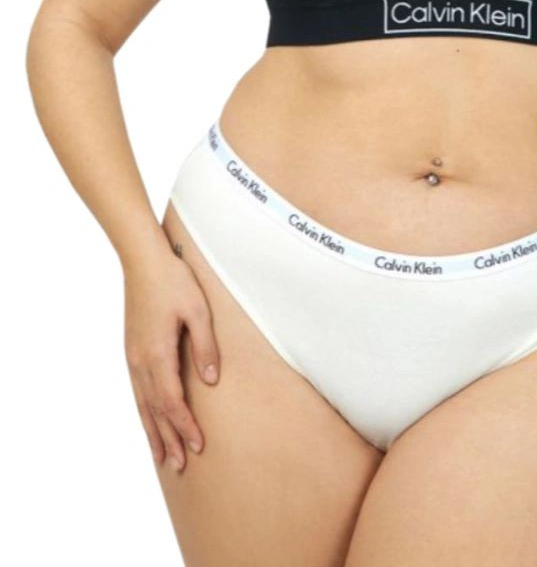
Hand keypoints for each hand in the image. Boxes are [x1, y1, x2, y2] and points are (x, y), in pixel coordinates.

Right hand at [123, 244, 219, 471]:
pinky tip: (150, 421)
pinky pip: (138, 391)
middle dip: (170, 439)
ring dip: (154, 431)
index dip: (185, 426)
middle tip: (181, 466)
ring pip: (142, 405)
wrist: (143, 261)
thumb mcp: (199, 311)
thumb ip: (205, 348)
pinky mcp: (132, 351)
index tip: (198, 446)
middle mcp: (141, 361)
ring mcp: (133, 357)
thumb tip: (211, 381)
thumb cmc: (175, 282)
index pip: (172, 402)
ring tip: (163, 457)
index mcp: (158, 353)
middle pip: (155, 411)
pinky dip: (144, 412)